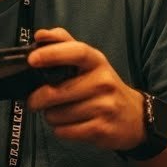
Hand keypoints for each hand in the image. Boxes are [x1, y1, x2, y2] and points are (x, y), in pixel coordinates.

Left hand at [26, 27, 144, 152]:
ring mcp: (104, 107)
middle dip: (37, 99)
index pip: (76, 52)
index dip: (52, 54)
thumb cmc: (103, 86)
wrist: (134, 117)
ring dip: (51, 116)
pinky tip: (69, 124)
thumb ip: (64, 44)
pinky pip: (64, 131)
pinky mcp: (101, 129)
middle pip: (56, 92)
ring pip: (57, 115)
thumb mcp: (90, 62)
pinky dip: (60, 129)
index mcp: (97, 62)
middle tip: (34, 101)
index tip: (31, 59)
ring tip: (60, 112)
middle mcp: (103, 82)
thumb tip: (40, 35)